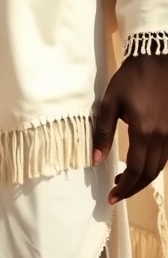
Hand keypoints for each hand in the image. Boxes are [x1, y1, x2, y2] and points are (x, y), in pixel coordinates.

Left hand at [93, 53, 167, 202]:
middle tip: (116, 192)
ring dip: (143, 178)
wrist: (157, 62)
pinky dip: (153, 166)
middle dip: (133, 187)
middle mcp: (163, 139)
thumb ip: (103, 132)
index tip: (112, 196)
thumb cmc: (130, 80)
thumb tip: (96, 159)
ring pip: (160, 167)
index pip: (137, 170)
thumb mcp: (110, 103)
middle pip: (150, 174)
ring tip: (124, 180)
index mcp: (145, 133)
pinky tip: (139, 164)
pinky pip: (165, 157)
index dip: (125, 186)